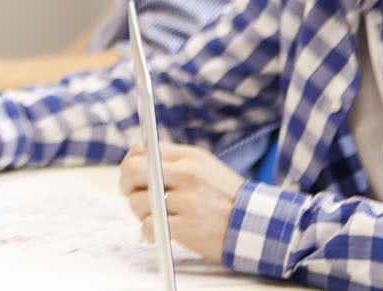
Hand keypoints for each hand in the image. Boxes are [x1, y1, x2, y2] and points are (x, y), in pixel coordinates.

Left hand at [119, 142, 243, 264]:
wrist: (257, 225)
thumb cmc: (227, 197)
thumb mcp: (205, 167)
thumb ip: (175, 162)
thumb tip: (139, 161)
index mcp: (190, 158)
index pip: (143, 150)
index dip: (130, 162)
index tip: (130, 174)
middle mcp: (187, 175)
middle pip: (134, 171)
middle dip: (126, 184)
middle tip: (130, 194)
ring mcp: (187, 201)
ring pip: (138, 201)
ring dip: (139, 212)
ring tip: (153, 217)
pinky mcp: (187, 227)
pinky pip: (150, 225)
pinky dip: (148, 231)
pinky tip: (156, 233)